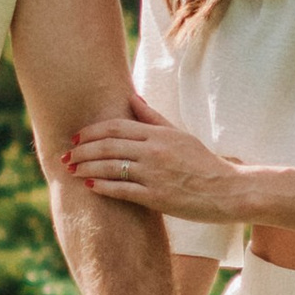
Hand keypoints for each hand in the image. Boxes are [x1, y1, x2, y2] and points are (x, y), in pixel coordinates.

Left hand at [62, 100, 241, 222]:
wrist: (228, 190)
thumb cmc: (203, 162)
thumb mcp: (179, 134)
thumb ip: (152, 118)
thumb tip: (130, 97)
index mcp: (158, 134)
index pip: (116, 126)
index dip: (92, 131)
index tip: (77, 137)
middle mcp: (153, 151)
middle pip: (107, 146)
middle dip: (82, 150)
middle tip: (66, 155)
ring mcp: (154, 174)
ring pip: (110, 167)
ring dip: (86, 168)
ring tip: (71, 170)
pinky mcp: (156, 197)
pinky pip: (122, 190)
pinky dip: (102, 187)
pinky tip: (89, 187)